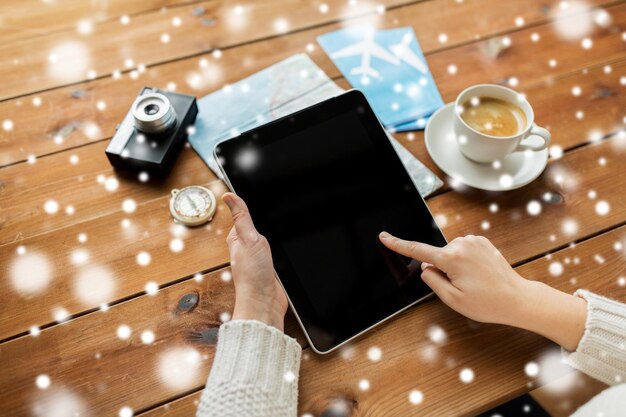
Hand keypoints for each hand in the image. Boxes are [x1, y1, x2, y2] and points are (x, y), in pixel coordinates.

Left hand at [223, 193, 287, 330]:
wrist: (264, 302)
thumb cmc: (253, 275)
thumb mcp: (248, 238)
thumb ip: (241, 217)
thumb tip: (228, 196)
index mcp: (237, 239)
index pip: (240, 218)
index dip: (246, 209)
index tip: (250, 197)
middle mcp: (245, 250)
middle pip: (253, 230)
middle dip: (259, 224)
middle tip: (263, 214)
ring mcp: (256, 261)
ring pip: (263, 243)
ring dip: (268, 239)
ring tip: (272, 232)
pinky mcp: (267, 270)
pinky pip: (272, 255)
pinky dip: (276, 252)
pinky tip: (279, 253)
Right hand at [379, 232, 586, 350]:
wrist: (518, 298)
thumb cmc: (487, 303)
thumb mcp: (453, 299)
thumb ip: (432, 280)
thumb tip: (425, 267)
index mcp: (452, 259)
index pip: (418, 250)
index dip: (398, 244)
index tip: (384, 236)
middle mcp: (462, 244)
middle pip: (437, 256)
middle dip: (442, 270)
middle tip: (462, 287)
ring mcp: (474, 241)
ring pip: (450, 253)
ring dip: (455, 266)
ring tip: (474, 282)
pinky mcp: (482, 241)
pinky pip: (462, 250)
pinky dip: (465, 261)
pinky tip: (478, 274)